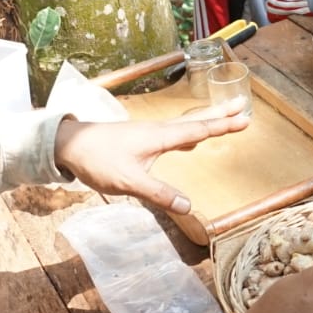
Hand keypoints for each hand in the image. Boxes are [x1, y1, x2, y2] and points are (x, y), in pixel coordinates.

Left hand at [52, 105, 248, 213]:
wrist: (68, 144)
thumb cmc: (98, 160)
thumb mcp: (129, 182)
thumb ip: (158, 194)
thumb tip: (188, 206)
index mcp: (160, 137)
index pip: (198, 130)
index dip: (222, 127)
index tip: (245, 119)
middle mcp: (158, 130)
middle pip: (195, 120)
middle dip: (219, 115)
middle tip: (242, 105)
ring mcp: (149, 133)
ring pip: (185, 124)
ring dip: (206, 120)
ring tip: (224, 116)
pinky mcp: (140, 139)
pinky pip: (174, 131)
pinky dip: (189, 130)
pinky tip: (190, 139)